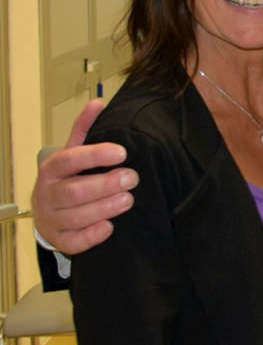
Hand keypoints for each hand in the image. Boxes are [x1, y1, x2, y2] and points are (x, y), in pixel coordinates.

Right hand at [31, 99, 137, 254]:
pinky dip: (91, 236)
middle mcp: (48, 194)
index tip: (122, 152)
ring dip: (103, 208)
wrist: (48, 211)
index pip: (70, 160)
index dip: (95, 155)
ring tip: (128, 199)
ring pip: (75, 216)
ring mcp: (51, 218)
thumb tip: (98, 103)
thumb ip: (85, 129)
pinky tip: (110, 227)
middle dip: (104, 185)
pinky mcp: (60, 240)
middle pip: (74, 191)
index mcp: (52, 169)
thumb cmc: (68, 177)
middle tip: (132, 178)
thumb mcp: (73, 152)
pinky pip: (73, 241)